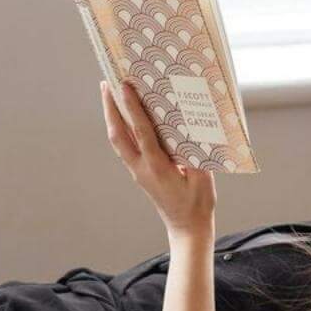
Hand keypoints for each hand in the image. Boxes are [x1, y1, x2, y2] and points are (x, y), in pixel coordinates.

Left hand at [101, 80, 215, 238]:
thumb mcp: (203, 178)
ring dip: (112, 116)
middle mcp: (141, 169)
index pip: (141, 132)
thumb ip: (196, 152)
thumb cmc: (197, 204)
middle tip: (107, 82)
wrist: (186, 228)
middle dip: (110, 107)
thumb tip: (191, 125)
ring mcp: (138, 171)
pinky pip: (125, 146)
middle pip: (118, 134)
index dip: (132, 108)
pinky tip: (123, 117)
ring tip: (110, 94)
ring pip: (118, 140)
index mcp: (157, 168)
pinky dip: (121, 128)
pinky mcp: (140, 173)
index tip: (124, 86)